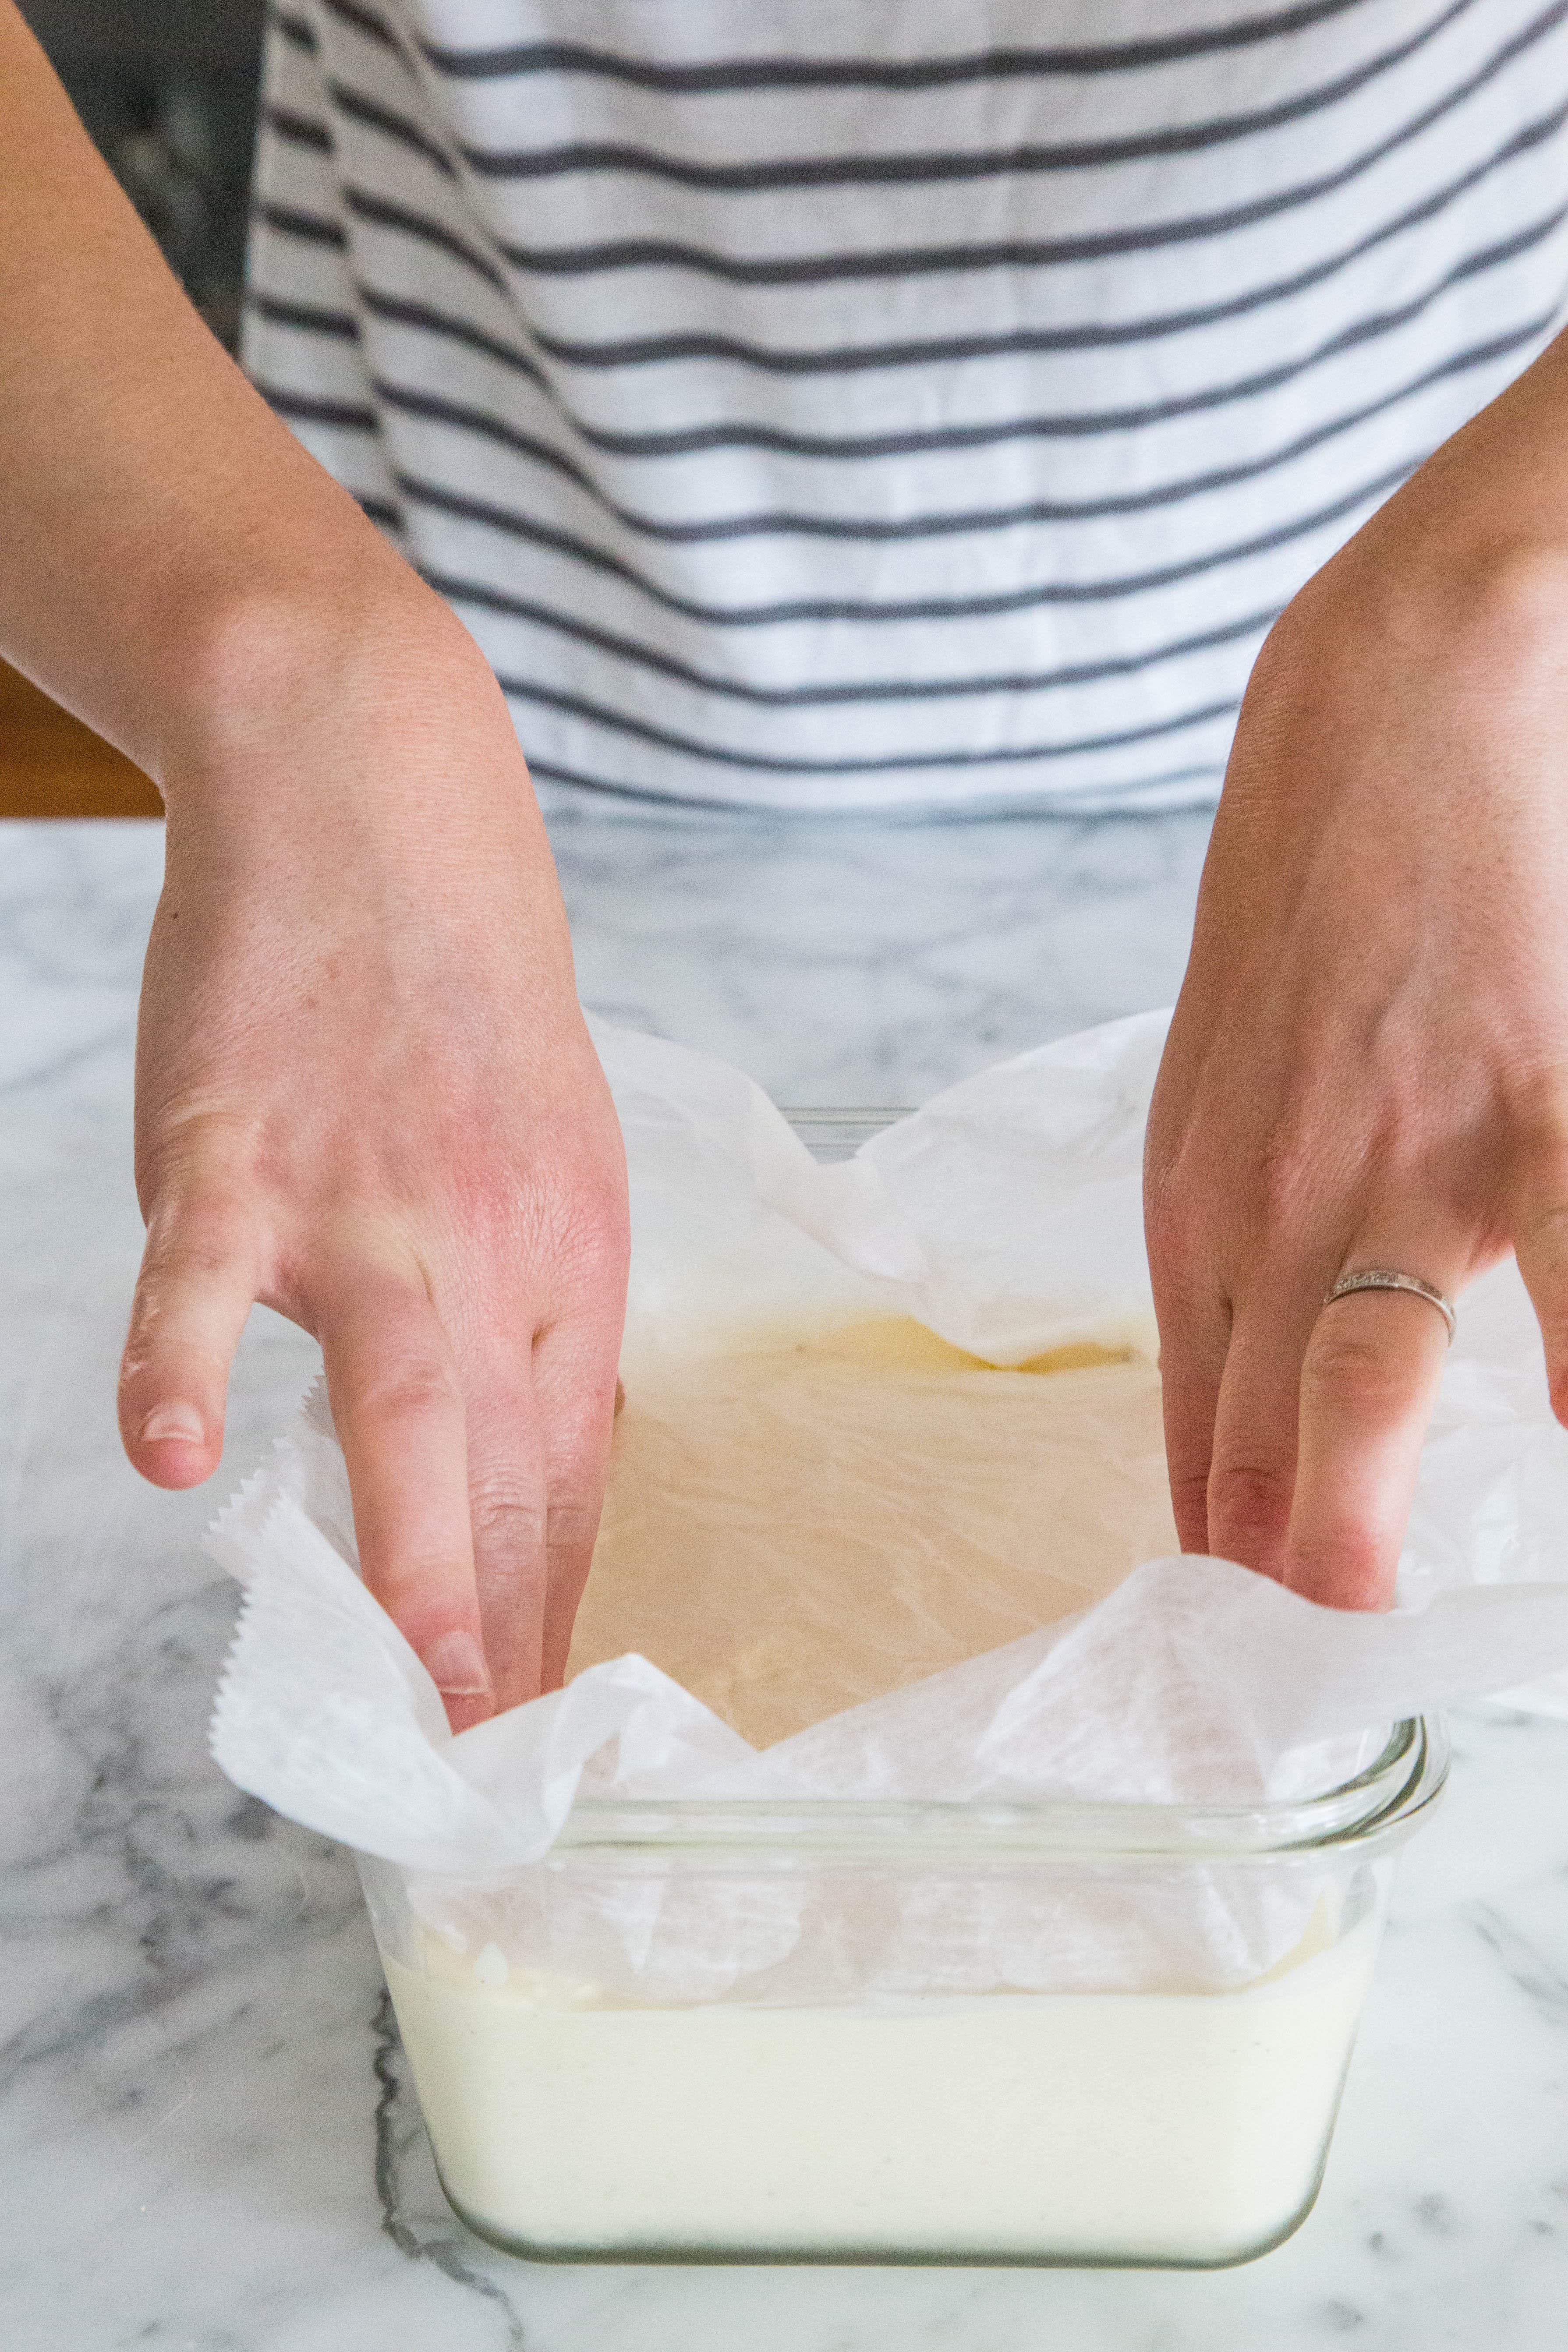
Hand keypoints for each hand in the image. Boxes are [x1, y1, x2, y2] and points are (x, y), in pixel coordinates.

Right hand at [116, 602, 627, 1725]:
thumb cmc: (463, 990)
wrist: (378, 802)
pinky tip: (163, 1459)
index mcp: (570, 1254)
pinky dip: (178, 1362)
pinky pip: (205, 1278)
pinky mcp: (236, 1153)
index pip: (574, 1471)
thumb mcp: (553, 1148)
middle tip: (505, 1764)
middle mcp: (491, 1246)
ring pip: (399, 1400)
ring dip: (415, 1547)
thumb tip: (529, 1444)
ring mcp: (362, 1203)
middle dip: (508, 1626)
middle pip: (510, 1466)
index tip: (544, 1718)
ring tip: (423, 1679)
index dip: (557, 1606)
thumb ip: (534, 1300)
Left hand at [1146, 343, 1567, 1607]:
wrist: (1377, 699)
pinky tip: (1558, 1420)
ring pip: (1363, 1373)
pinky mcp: (1527, 1088)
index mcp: (1205, 1208)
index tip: (1228, 1670)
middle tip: (1278, 1706)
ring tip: (1366, 1638)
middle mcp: (1275, 1197)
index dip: (1216, 1560)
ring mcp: (1397, 1150)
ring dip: (1361, 1513)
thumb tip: (1253, 1423)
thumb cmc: (1309, 917)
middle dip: (1273, 1583)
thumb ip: (1243, 1262)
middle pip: (1257, 1430)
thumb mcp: (1223, 1101)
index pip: (1198, 1429)